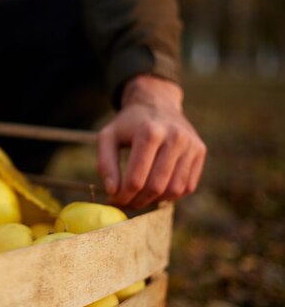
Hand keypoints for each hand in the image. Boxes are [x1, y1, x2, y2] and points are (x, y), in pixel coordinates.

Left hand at [97, 75, 205, 208]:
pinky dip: (171, 195)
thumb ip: (105, 163)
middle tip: (125, 204)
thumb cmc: (128, 123)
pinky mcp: (200, 151)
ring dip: (154, 200)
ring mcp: (191, 145)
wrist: (158, 102)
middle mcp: (175, 138)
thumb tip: (113, 191)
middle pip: (156, 187)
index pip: (136, 179)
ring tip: (139, 197)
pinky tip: (156, 189)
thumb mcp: (108, 137)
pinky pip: (187, 186)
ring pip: (174, 190)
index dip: (123, 196)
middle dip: (137, 201)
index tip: (113, 201)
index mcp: (150, 133)